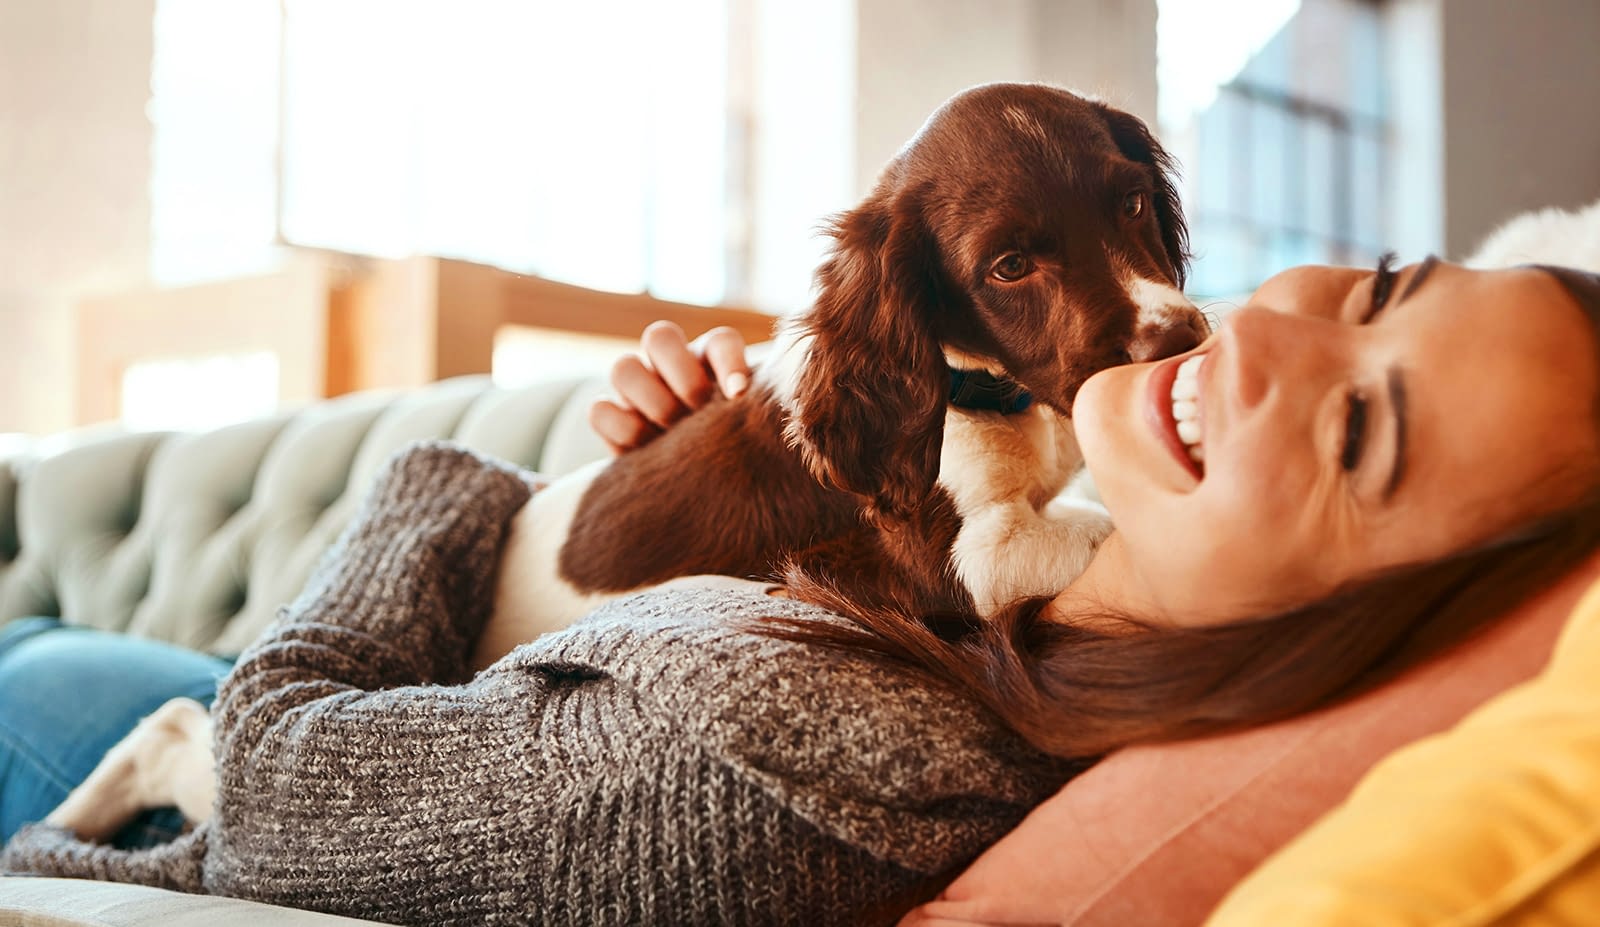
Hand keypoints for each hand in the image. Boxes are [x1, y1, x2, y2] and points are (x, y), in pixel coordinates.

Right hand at [589, 321, 751, 453]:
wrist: (699, 487)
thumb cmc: (731, 451)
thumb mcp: (746, 429)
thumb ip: (753, 413)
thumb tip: (746, 401)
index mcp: (711, 360)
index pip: (720, 341)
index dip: (728, 362)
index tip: (738, 395)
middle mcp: (669, 364)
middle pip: (659, 336)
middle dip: (683, 377)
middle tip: (699, 410)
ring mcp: (635, 387)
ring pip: (623, 368)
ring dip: (652, 404)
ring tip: (674, 436)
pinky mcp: (609, 417)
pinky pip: (600, 410)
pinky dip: (623, 429)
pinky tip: (648, 452)